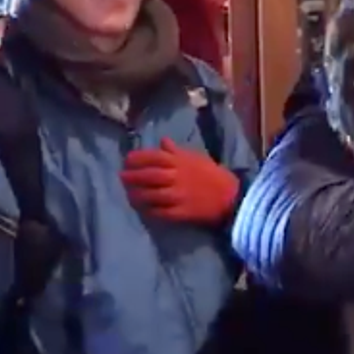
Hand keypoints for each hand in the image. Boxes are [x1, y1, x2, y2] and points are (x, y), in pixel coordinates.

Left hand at [122, 137, 240, 224]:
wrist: (231, 197)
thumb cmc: (213, 174)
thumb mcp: (196, 157)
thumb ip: (177, 151)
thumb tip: (162, 141)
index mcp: (180, 162)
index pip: (154, 157)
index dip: (138, 158)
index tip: (127, 160)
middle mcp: (176, 177)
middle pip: (149, 175)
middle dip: (132, 176)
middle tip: (122, 177)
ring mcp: (178, 196)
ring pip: (151, 194)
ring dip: (137, 194)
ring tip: (129, 194)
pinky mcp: (181, 212)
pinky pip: (160, 212)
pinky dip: (149, 210)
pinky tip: (143, 209)